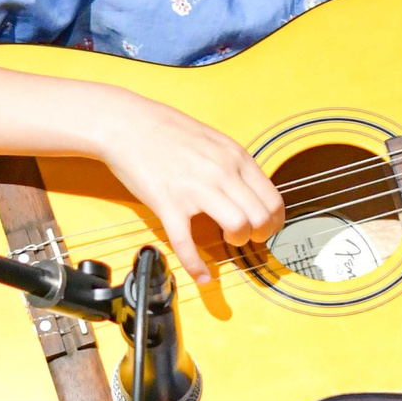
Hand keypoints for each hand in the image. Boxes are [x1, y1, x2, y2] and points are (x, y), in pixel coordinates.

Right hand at [83, 86, 283, 284]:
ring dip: (237, 241)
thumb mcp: (213, 140)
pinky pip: (186, 244)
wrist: (126, 124)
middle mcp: (221, 173)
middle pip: (261, 217)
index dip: (274, 222)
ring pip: (238, 227)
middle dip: (260, 236)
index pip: (273, 199)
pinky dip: (196, 267)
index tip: (266, 229)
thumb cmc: (166, 130)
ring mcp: (195, 189)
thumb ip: (232, 164)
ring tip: (226, 239)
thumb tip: (248, 190)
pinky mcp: (168, 204)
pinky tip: (201, 276)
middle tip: (246, 237)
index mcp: (235, 157)